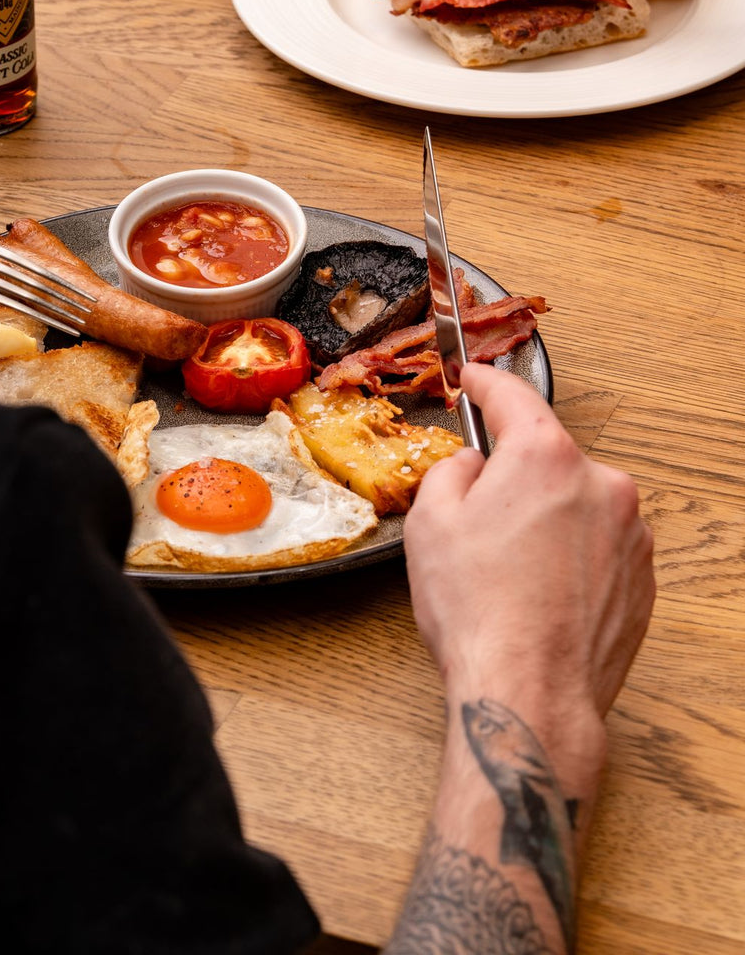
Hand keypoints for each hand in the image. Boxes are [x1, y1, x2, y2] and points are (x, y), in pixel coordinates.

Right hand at [404, 364, 654, 780]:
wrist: (530, 694)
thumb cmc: (480, 613)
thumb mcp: (431, 522)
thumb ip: (452, 470)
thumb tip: (474, 467)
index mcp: (545, 457)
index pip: (513, 398)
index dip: (485, 384)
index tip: (475, 379)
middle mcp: (599, 483)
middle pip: (546, 460)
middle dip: (513, 481)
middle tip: (476, 526)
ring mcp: (628, 532)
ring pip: (574, 505)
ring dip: (545, 523)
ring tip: (509, 577)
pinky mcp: (641, 576)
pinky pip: (597, 547)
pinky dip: (570, 559)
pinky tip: (539, 597)